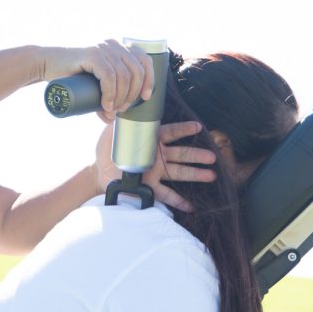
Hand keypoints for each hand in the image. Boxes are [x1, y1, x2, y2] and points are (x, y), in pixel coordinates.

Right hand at [42, 40, 154, 120]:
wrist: (48, 65)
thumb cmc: (71, 77)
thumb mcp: (93, 87)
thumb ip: (103, 99)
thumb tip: (111, 118)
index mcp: (120, 49)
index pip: (145, 61)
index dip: (150, 80)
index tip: (145, 98)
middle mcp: (114, 46)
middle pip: (136, 71)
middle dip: (132, 95)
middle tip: (122, 110)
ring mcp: (103, 48)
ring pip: (124, 76)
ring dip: (121, 97)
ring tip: (112, 110)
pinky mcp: (92, 54)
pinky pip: (109, 76)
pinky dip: (110, 93)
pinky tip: (106, 104)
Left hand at [94, 121, 216, 211]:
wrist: (99, 171)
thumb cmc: (108, 150)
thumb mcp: (113, 132)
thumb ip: (122, 120)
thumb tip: (127, 106)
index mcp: (151, 141)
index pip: (171, 132)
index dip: (184, 130)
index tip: (198, 127)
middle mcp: (157, 156)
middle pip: (181, 154)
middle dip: (197, 156)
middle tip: (213, 157)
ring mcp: (155, 172)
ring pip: (179, 172)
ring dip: (195, 174)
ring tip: (212, 176)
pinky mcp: (150, 186)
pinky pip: (166, 194)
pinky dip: (178, 201)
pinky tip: (190, 206)